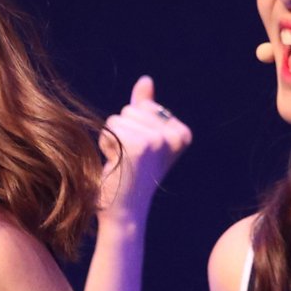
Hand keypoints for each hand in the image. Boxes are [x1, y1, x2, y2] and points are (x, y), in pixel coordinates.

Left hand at [98, 76, 190, 224]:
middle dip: (123, 133)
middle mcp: (175, 136)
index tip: (141, 155)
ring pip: (119, 118)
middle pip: (131, 109)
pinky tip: (116, 164)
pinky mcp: (138, 145)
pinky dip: (107, 145)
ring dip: (114, 140)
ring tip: (123, 163)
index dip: (135, 128)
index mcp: (183, 134)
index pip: (145, 106)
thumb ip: (145, 108)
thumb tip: (146, 79)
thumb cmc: (130, 176)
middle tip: (130, 161)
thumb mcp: (143, 138)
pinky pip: (110, 127)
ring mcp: (158, 140)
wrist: (123, 211)